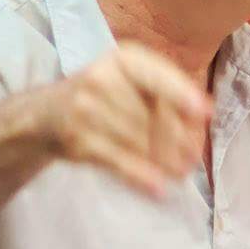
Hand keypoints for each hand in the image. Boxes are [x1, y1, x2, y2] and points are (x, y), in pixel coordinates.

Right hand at [43, 41, 210, 195]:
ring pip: (139, 142)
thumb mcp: (130, 78)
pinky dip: (141, 177)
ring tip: (181, 172)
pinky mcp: (78, 140)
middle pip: (152, 116)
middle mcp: (101, 79)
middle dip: (178, 142)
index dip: (181, 94)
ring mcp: (86, 110)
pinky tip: (158, 189)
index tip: (205, 112)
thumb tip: (205, 111)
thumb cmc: (103, 94)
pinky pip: (118, 162)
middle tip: (193, 159)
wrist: (44, 114)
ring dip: (164, 162)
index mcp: (122, 59)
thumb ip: (167, 89)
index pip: (156, 76)